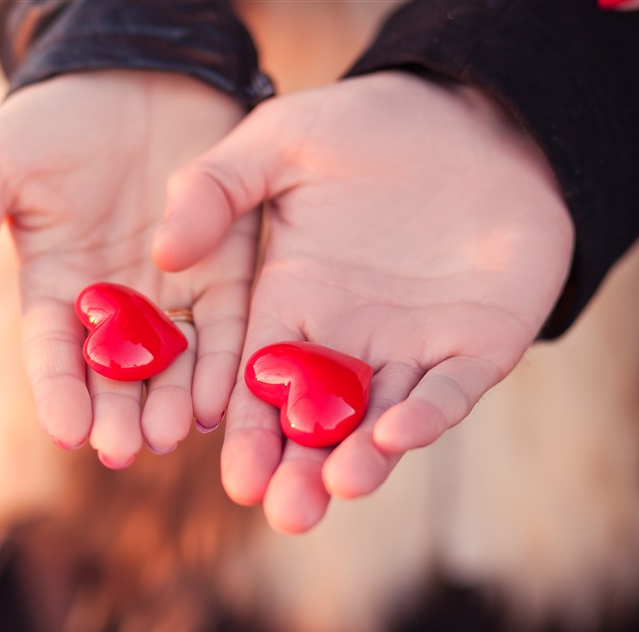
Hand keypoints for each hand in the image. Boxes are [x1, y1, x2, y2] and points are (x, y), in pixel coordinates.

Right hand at [0, 71, 256, 466]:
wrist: (133, 73)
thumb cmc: (52, 121)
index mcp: (54, 287)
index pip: (53, 354)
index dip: (59, 393)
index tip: (68, 431)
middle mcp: (112, 303)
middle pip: (114, 374)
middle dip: (119, 413)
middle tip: (127, 448)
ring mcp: (169, 291)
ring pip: (171, 362)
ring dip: (171, 400)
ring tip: (173, 431)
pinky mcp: (222, 269)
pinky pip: (223, 324)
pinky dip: (222, 361)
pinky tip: (219, 395)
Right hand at [153, 72, 573, 531]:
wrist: (472, 114)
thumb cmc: (366, 125)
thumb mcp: (280, 142)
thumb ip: (216, 187)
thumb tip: (162, 253)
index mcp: (290, 303)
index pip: (257, 381)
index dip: (244, 429)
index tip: (226, 474)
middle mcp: (345, 339)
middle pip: (313, 421)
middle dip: (298, 467)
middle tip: (282, 511)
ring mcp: (411, 346)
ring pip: (378, 420)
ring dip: (359, 460)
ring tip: (337, 490)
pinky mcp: (476, 343)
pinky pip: (449, 389)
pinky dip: (427, 414)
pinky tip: (397, 434)